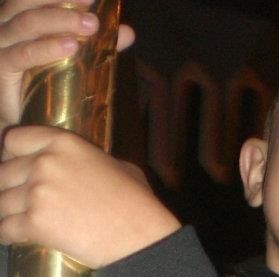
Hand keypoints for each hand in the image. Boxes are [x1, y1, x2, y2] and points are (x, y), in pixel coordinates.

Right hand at [0, 0, 133, 129]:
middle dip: (62, 0)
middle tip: (92, 4)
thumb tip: (127, 32)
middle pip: (28, 3)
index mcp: (20, 17)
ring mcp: (1, 46)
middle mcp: (6, 26)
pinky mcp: (1, 68)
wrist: (18, 124)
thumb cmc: (38, 87)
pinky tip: (69, 46)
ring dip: (60, 21)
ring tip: (91, 26)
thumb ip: (94, 45)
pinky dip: (46, 48)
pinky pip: (22, 55)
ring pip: (27, 23)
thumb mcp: (68, 61)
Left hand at [0, 125, 180, 266]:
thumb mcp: (118, 166)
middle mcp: (44, 163)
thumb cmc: (138, 205)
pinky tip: (11, 236)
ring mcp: (37, 193)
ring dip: (6, 212)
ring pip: (1, 202)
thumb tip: (88, 168)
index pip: (13, 140)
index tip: (15, 170)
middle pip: (3, 172)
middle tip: (16, 201)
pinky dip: (6, 234)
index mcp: (62, 142)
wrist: (140, 238)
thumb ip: (91, 160)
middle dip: (8, 188)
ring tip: (15, 220)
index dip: (11, 156)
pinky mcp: (35, 223)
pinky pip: (4, 228)